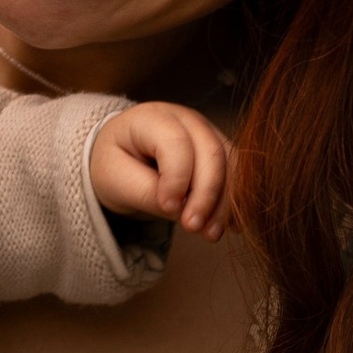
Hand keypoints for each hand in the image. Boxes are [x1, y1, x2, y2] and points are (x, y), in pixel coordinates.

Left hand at [89, 100, 232, 240]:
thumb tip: (180, 210)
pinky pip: (237, 173)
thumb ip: (145, 192)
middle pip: (210, 152)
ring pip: (230, 163)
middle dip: (206, 194)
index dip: (177, 178)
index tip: (168, 208)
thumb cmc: (115, 163)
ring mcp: (207, 132)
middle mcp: (186, 119)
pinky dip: (234, 200)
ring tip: (211, 234)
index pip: (175, 143)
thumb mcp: (115, 180)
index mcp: (152, 118)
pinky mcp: (219, 150)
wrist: (123, 155)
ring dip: (225, 201)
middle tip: (193, 227)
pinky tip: (229, 225)